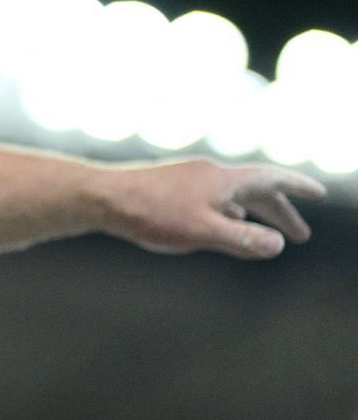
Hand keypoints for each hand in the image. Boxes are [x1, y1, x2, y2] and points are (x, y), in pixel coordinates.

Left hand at [96, 159, 326, 258]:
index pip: (272, 180)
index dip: (298, 188)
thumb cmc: (149, 214)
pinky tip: (223, 224)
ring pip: (232, 196)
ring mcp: (188, 180)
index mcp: (223, 180)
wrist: (99, 198)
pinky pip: (211, 199)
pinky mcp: (169, 188)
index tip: (319, 195)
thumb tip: (277, 245)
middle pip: (255, 190)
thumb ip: (242, 240)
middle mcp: (209, 174)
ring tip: (268, 233)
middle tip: (299, 235)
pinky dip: (228, 213)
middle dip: (280, 212)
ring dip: (254, 214)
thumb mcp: (201, 232)